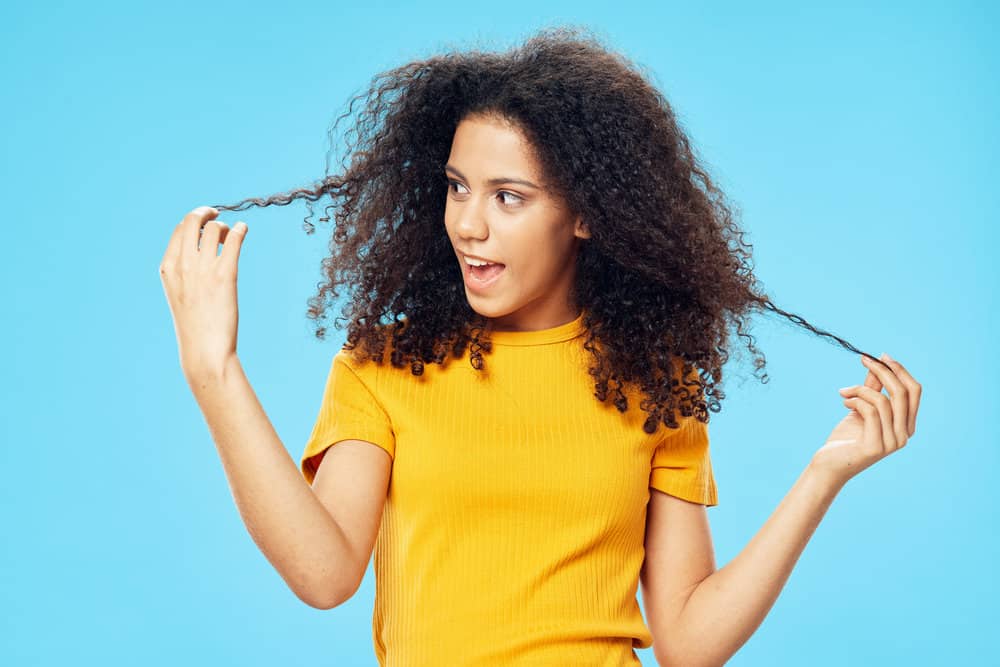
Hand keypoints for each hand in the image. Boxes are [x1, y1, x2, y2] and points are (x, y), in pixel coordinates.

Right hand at [159, 206, 248, 379]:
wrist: (204, 349)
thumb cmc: (195, 325)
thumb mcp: (179, 294)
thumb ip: (183, 272)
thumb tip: (198, 252)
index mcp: (167, 267)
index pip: (179, 230)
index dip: (193, 221)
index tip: (204, 221)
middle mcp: (183, 264)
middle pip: (193, 221)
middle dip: (206, 213)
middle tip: (217, 215)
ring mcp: (203, 268)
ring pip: (214, 228)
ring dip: (224, 226)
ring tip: (230, 235)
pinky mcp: (225, 274)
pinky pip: (234, 239)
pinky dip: (240, 229)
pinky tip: (244, 230)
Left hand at [810, 353, 921, 488]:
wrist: (829, 465)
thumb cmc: (846, 438)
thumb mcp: (862, 409)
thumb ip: (873, 389)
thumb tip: (878, 364)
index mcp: (906, 425)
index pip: (914, 391)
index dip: (900, 371)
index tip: (881, 356)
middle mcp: (904, 435)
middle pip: (903, 393)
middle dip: (884, 371)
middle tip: (864, 360)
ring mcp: (891, 443)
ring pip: (883, 401)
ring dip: (860, 389)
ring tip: (844, 392)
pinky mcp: (874, 447)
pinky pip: (870, 412)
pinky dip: (855, 400)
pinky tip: (844, 402)